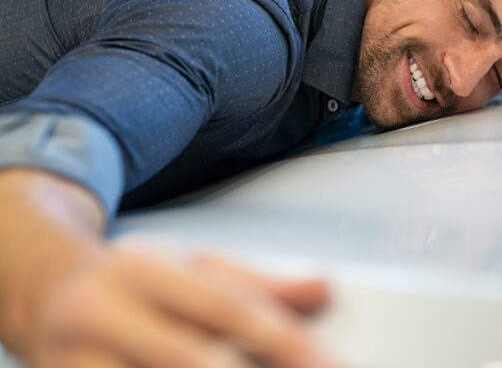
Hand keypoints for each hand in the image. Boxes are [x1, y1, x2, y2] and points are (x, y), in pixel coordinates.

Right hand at [21, 243, 333, 367]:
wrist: (50, 294)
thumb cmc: (136, 284)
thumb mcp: (194, 268)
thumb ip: (260, 284)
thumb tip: (324, 286)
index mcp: (144, 268)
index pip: (225, 305)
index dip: (283, 338)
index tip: (327, 363)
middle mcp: (102, 310)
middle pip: (189, 357)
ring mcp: (72, 358)